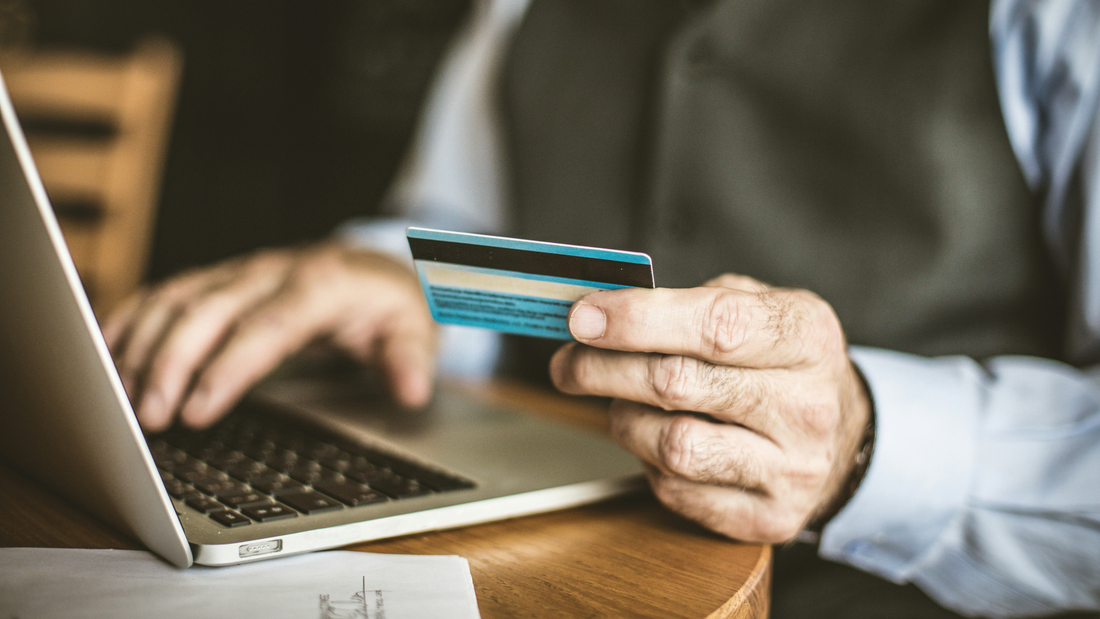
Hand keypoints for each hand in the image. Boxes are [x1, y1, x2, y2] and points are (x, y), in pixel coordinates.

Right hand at [103, 243, 436, 431]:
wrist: (374, 267)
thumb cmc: (389, 303)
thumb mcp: (416, 327)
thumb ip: (411, 358)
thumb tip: (412, 389)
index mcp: (319, 285)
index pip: (266, 327)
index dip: (228, 368)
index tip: (197, 410)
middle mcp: (271, 271)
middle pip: (208, 310)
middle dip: (170, 363)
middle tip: (147, 418)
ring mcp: (240, 271)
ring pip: (177, 298)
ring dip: (141, 345)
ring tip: (119, 399)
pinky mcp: (219, 278)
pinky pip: (166, 292)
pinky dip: (132, 318)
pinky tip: (106, 352)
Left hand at [549, 274, 870, 542]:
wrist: (843, 433)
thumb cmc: (781, 361)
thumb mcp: (758, 306)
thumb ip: (688, 301)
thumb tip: (601, 311)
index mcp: (806, 337)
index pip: (715, 326)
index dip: (637, 320)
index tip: (583, 316)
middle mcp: (807, 406)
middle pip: (678, 385)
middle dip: (603, 369)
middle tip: (568, 363)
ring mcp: (792, 469)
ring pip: (672, 446)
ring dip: (624, 420)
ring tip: (619, 403)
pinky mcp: (769, 518)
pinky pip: (678, 491)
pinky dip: (648, 463)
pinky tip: (655, 440)